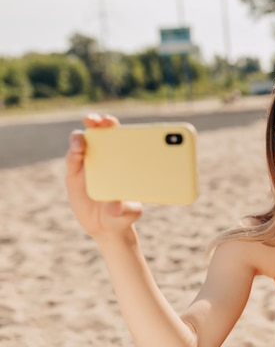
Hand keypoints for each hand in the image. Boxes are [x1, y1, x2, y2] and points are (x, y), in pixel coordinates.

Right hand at [65, 114, 142, 237]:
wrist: (106, 226)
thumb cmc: (123, 214)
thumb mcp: (129, 213)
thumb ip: (125, 209)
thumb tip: (115, 206)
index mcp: (122, 159)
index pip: (119, 134)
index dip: (113, 124)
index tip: (111, 121)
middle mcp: (105, 157)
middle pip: (98, 131)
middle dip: (96, 121)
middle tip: (95, 121)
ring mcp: (88, 164)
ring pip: (81, 142)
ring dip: (79, 138)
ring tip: (81, 145)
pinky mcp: (74, 174)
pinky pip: (72, 159)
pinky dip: (73, 153)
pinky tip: (76, 153)